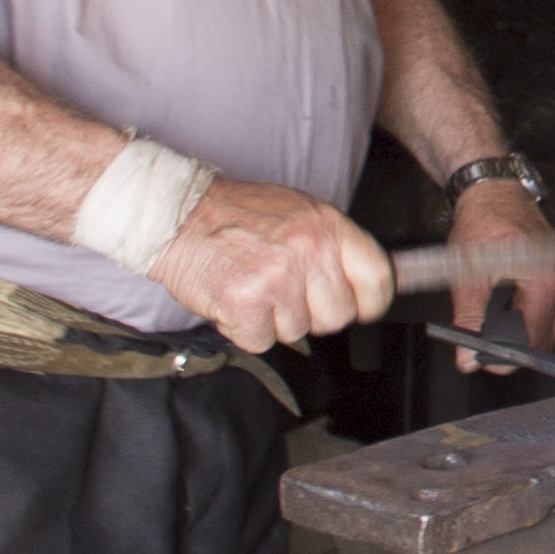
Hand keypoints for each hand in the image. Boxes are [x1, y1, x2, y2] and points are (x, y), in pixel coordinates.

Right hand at [148, 178, 391, 352]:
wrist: (176, 212)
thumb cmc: (235, 215)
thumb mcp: (298, 213)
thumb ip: (332, 245)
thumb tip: (365, 282)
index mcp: (328, 225)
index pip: (378, 277)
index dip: (370, 302)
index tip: (359, 307)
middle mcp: (309, 249)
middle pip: (338, 315)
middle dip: (311, 314)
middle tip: (283, 292)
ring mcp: (278, 276)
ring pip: (297, 331)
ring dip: (271, 320)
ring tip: (252, 287)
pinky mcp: (246, 300)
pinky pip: (260, 341)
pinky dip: (242, 330)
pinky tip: (233, 301)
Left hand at [444, 177, 554, 367]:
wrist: (496, 193)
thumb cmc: (484, 224)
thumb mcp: (468, 274)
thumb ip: (469, 319)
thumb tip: (467, 358)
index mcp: (547, 280)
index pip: (535, 340)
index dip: (509, 357)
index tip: (483, 360)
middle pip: (545, 338)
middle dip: (514, 346)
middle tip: (481, 341)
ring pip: (549, 328)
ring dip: (522, 333)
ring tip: (492, 319)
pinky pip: (551, 313)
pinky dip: (529, 318)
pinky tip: (507, 307)